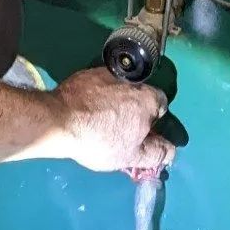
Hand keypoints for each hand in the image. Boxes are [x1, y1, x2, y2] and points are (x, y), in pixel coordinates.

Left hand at [51, 68, 172, 179]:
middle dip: (133, 110)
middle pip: (139, 96)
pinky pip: (97, 85)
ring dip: (113, 101)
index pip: (161, 106)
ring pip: (117, 89)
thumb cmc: (100, 140)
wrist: (59, 120)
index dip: (152, 121)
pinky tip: (84, 110)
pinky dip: (95, 96)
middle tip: (118, 129)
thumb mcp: (132, 156)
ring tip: (98, 120)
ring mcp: (106, 73)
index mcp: (148, 99)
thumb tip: (171, 151)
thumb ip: (156, 153)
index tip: (140, 133)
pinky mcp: (85, 73)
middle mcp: (132, 80)